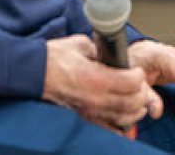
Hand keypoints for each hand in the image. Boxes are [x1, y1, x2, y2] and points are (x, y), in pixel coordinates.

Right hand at [42, 35, 159, 137]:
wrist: (33, 75)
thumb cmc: (52, 60)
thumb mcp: (81, 44)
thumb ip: (101, 51)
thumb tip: (112, 55)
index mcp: (96, 78)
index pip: (132, 83)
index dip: (138, 75)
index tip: (136, 70)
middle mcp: (95, 99)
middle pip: (132, 102)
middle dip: (141, 92)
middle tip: (140, 85)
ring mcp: (90, 112)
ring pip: (125, 118)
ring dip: (135, 109)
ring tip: (137, 101)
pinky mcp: (84, 119)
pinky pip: (111, 129)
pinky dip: (122, 124)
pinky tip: (124, 116)